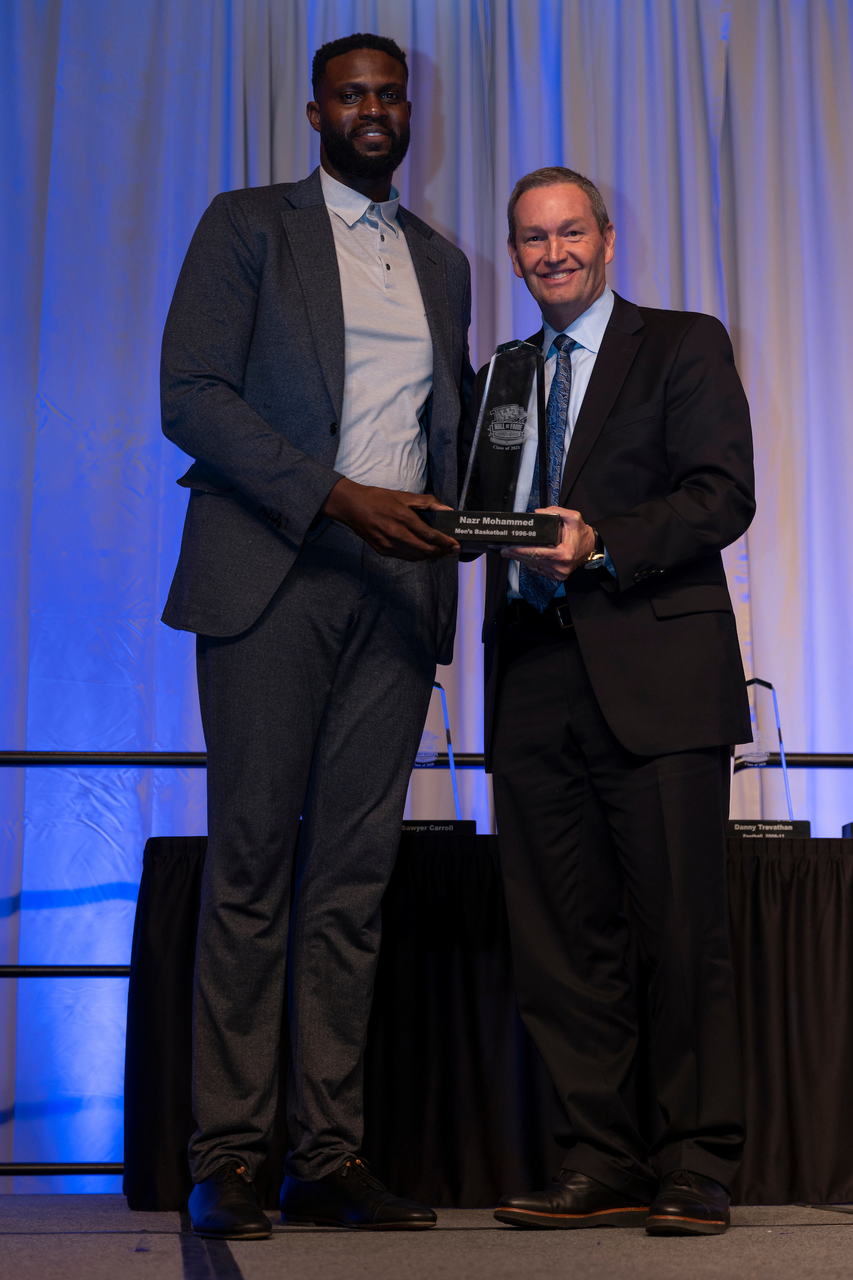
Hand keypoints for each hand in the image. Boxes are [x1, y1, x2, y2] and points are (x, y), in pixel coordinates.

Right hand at [321, 478, 459, 560]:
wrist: (351, 506)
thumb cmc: (378, 498)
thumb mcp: (403, 496)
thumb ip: (426, 502)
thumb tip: (446, 509)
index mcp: (402, 517)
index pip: (430, 535)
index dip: (445, 542)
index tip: (456, 544)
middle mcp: (396, 534)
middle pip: (425, 550)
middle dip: (442, 552)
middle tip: (453, 550)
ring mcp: (388, 545)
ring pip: (416, 556)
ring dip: (431, 556)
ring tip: (442, 552)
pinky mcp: (382, 550)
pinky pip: (405, 557)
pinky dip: (418, 556)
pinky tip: (425, 552)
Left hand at [500, 506, 594, 580]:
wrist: (591, 546)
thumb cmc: (581, 532)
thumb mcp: (573, 517)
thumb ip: (556, 511)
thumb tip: (538, 513)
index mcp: (564, 554)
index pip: (537, 553)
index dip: (522, 550)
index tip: (510, 546)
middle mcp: (561, 567)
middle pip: (533, 560)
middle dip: (517, 555)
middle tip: (504, 550)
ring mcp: (559, 574)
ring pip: (535, 566)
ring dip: (522, 559)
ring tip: (509, 553)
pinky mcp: (558, 577)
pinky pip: (540, 570)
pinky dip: (530, 563)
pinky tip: (522, 558)